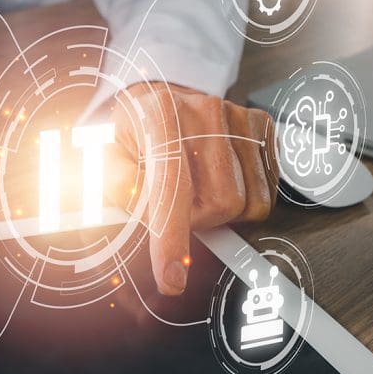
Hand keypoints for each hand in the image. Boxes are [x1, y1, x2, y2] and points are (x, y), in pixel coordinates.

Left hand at [108, 82, 276, 295]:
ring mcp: (237, 116)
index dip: (172, 237)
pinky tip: (218, 180)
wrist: (160, 96)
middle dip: (198, 221)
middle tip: (177, 207)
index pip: (171, 187)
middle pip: (220, 203)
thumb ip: (116, 187)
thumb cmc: (132, 133)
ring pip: (250, 201)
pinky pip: (267, 189)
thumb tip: (146, 218)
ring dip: (222, 212)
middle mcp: (204, 110)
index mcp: (158, 115)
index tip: (172, 278)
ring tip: (197, 190)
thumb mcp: (104, 155)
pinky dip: (244, 198)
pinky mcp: (260, 126)